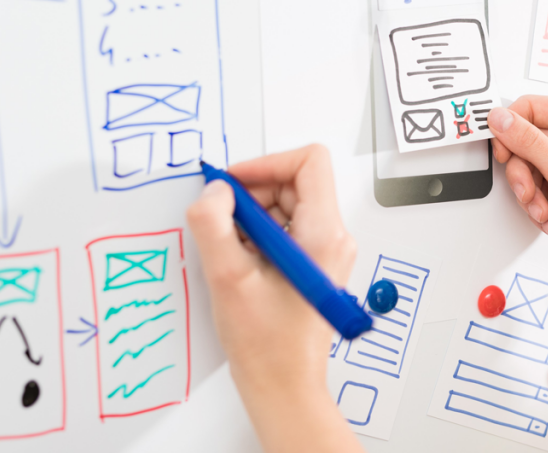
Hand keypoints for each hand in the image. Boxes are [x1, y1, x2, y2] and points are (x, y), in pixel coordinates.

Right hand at [186, 145, 362, 452]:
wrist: (283, 385)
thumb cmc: (267, 344)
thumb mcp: (228, 278)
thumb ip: (215, 224)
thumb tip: (214, 191)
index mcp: (324, 234)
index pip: (309, 162)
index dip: (266, 163)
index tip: (231, 184)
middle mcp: (333, 238)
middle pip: (294, 183)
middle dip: (252, 195)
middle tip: (221, 223)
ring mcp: (325, 251)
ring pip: (285, 206)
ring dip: (250, 219)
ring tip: (232, 253)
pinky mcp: (313, 264)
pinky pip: (284, 230)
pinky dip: (256, 237)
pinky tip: (240, 265)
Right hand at [488, 96, 547, 265]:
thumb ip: (527, 142)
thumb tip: (500, 119)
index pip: (530, 108)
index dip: (511, 131)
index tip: (503, 153)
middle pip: (524, 143)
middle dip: (523, 174)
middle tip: (529, 191)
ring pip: (526, 167)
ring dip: (530, 194)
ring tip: (543, 209)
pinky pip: (535, 185)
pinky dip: (538, 204)